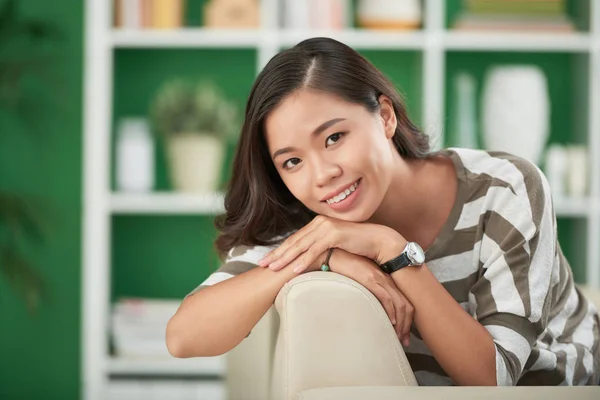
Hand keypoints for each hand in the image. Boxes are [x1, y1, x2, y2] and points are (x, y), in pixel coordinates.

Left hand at [257, 215, 405, 272]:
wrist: (378, 241)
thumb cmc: (358, 246)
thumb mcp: (335, 245)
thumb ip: (321, 248)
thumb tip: (309, 261)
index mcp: (317, 224)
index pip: (294, 239)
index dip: (279, 250)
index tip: (267, 260)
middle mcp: (319, 223)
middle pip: (293, 241)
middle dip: (276, 254)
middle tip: (261, 264)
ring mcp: (326, 227)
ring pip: (301, 246)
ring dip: (285, 258)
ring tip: (272, 269)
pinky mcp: (334, 235)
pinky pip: (315, 251)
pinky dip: (303, 261)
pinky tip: (293, 270)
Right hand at [328, 249, 412, 345]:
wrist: (333, 254)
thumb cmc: (342, 270)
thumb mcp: (358, 283)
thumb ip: (366, 294)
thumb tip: (367, 312)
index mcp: (385, 280)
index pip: (404, 302)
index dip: (406, 321)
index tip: (402, 335)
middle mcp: (386, 280)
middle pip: (406, 306)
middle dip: (406, 326)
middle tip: (403, 342)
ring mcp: (379, 279)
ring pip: (399, 304)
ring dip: (400, 323)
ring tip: (397, 337)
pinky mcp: (370, 279)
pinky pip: (385, 297)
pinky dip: (390, 311)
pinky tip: (389, 322)